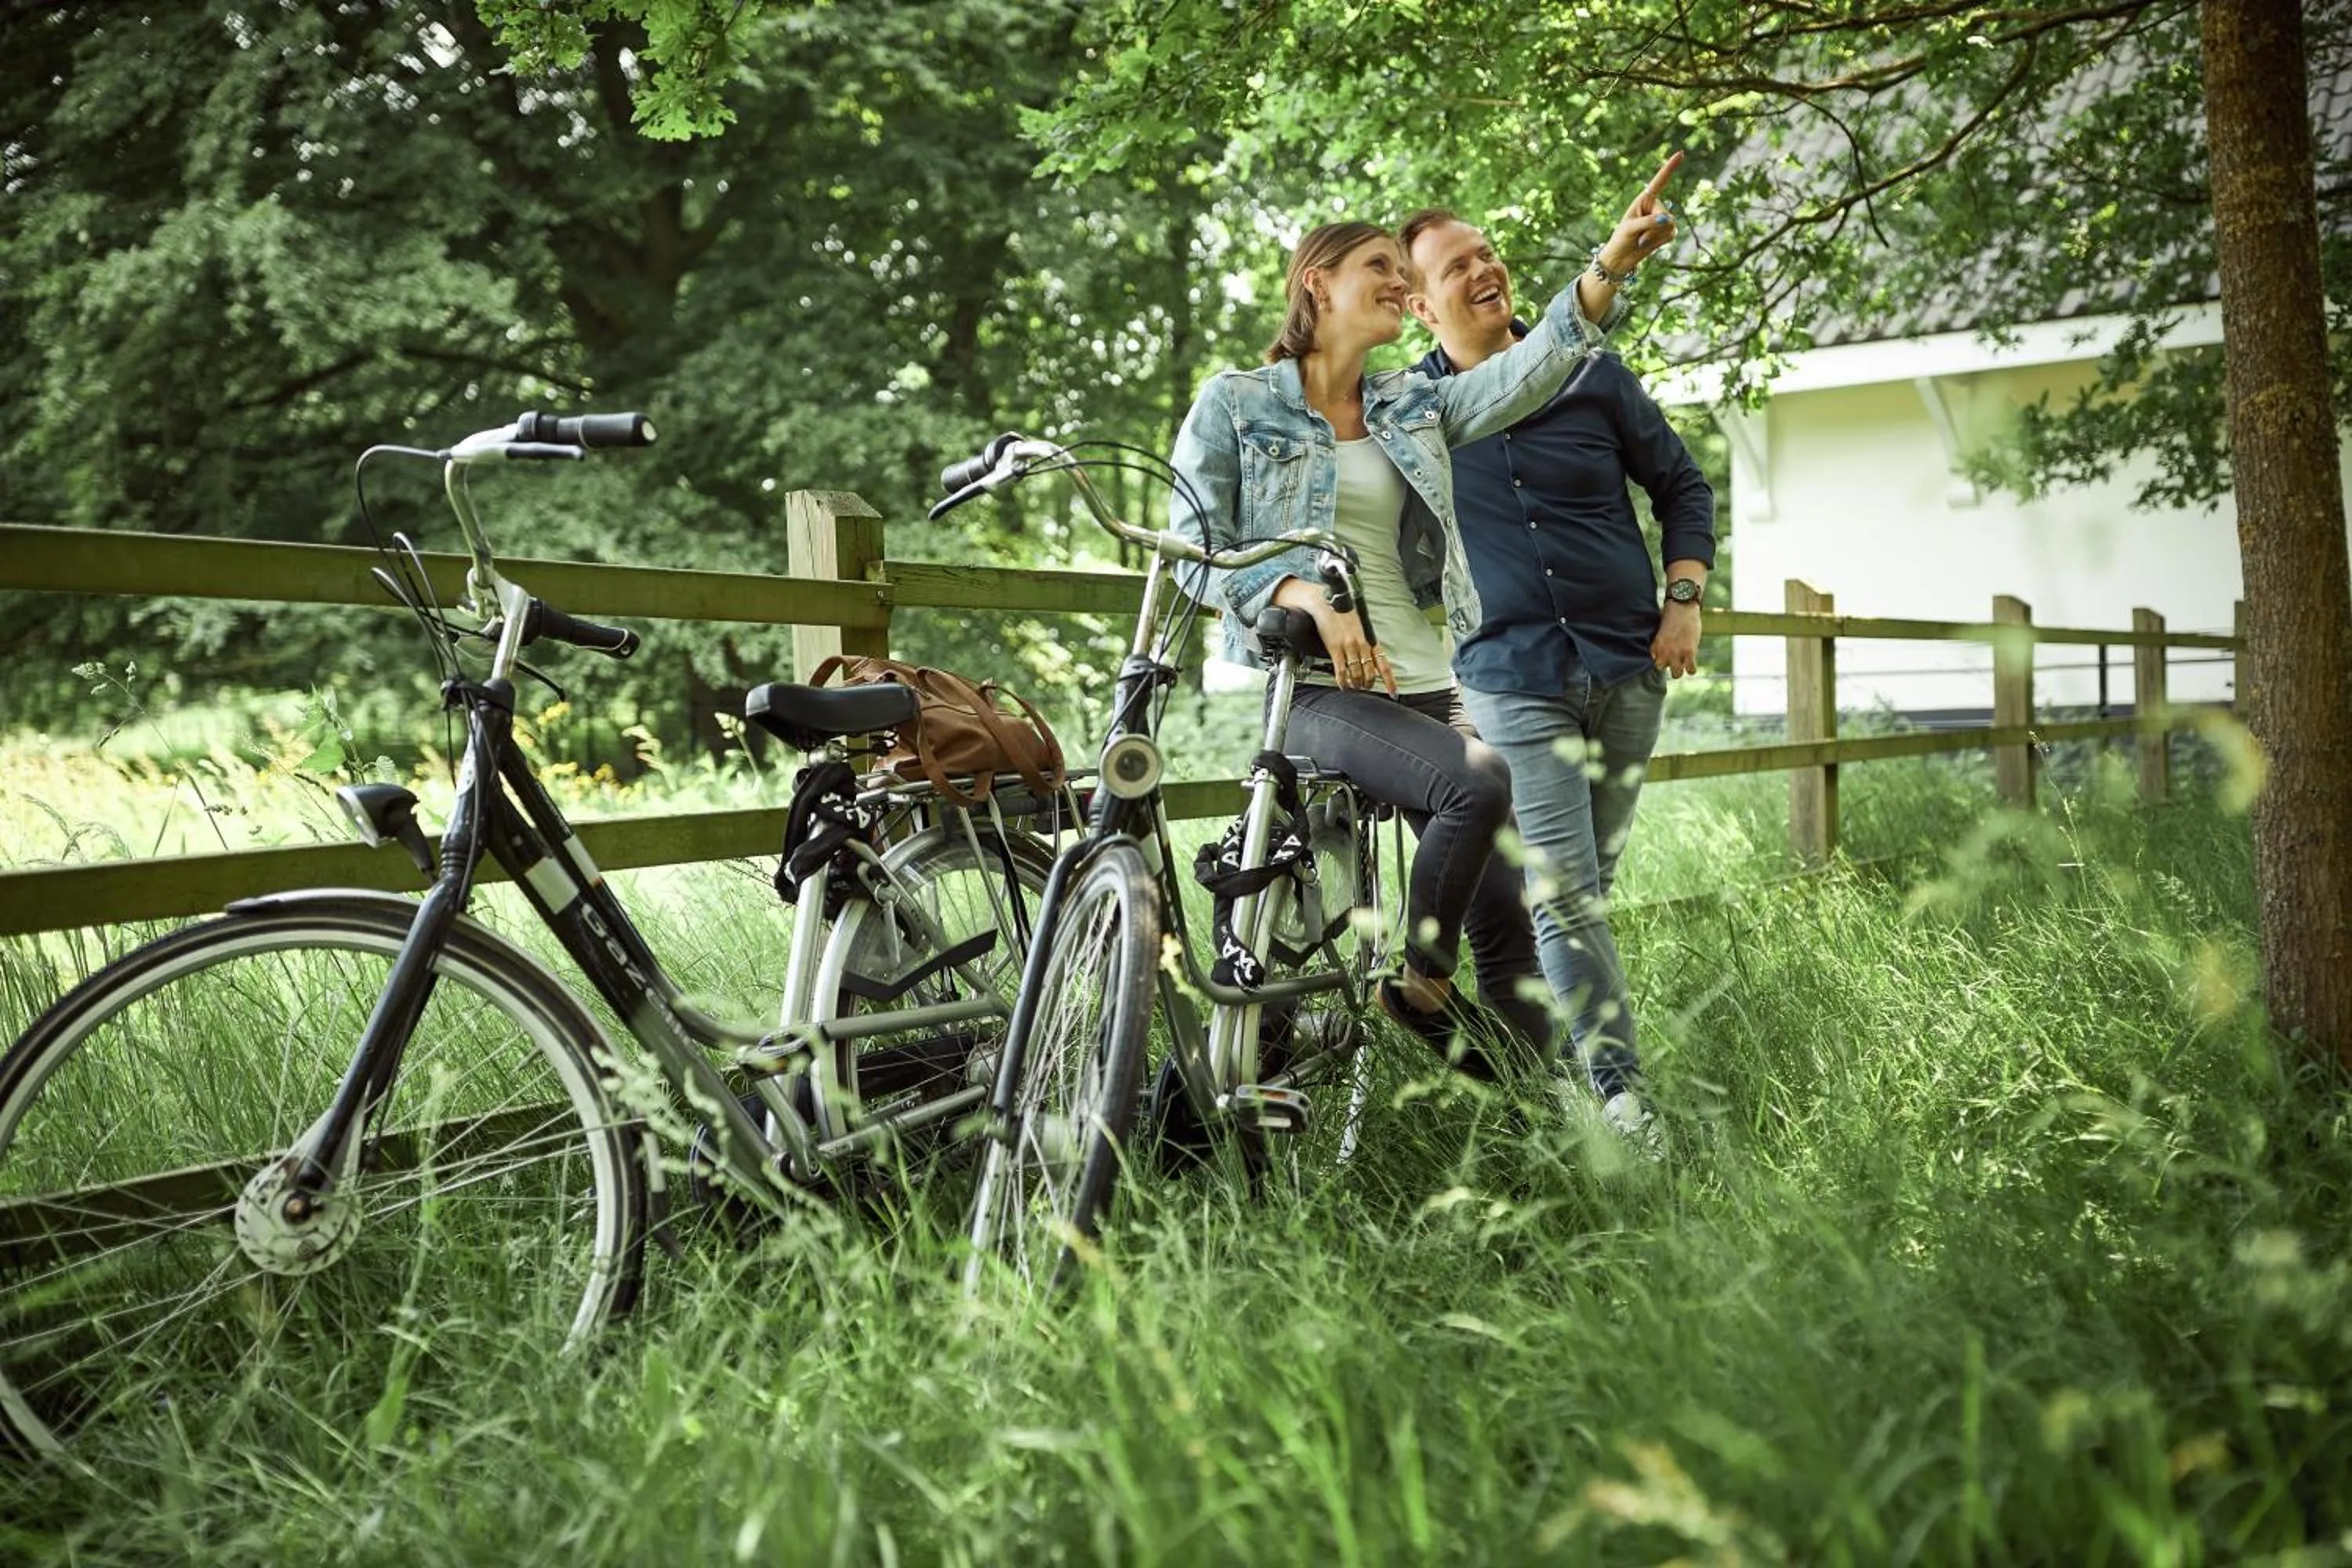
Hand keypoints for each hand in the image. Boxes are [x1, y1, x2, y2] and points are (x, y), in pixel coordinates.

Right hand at [1272, 574, 1394, 692]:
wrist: (1327, 604)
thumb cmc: (1343, 615)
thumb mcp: (1361, 628)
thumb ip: (1366, 644)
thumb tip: (1369, 660)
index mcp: (1370, 640)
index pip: (1383, 664)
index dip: (1389, 681)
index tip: (1393, 692)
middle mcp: (1362, 644)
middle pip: (1370, 672)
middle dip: (1368, 684)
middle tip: (1365, 688)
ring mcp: (1349, 647)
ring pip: (1357, 674)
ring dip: (1356, 684)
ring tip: (1354, 687)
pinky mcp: (1336, 649)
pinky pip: (1341, 671)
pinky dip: (1343, 681)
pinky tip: (1343, 685)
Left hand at [1597, 152, 1682, 277]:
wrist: (1621, 258)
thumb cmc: (1621, 239)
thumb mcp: (1631, 228)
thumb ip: (1650, 222)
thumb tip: (1668, 220)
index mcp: (1645, 199)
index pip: (1659, 182)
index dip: (1669, 168)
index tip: (1681, 153)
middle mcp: (1656, 207)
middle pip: (1666, 215)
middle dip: (1653, 228)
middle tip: (1638, 235)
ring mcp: (1662, 219)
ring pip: (1670, 226)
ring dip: (1655, 237)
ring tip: (1641, 240)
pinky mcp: (1666, 232)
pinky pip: (1671, 235)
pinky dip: (1659, 242)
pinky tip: (1647, 244)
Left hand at [1650, 600, 1700, 677]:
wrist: (1682, 605)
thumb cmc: (1672, 615)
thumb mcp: (1661, 630)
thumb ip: (1660, 642)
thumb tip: (1660, 653)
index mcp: (1655, 646)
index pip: (1655, 661)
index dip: (1662, 659)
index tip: (1667, 655)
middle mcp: (1663, 651)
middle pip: (1662, 668)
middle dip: (1669, 665)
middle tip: (1676, 659)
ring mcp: (1676, 653)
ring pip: (1676, 673)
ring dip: (1680, 669)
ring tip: (1684, 663)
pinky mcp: (1689, 651)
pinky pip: (1690, 670)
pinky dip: (1692, 669)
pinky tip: (1692, 664)